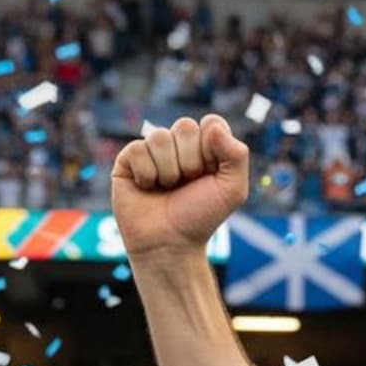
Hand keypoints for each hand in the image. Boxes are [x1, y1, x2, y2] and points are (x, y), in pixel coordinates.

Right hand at [111, 114, 249, 259]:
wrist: (170, 243)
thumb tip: (212, 125)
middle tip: (187, 184)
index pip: (211, 123)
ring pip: (160, 137)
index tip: (209, 174)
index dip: (212, 149)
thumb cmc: (201, 217)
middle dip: (191, 161)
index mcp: (205, 148)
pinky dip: (147, 174)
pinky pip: (138, 149)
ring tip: (167, 189)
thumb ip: (237, 155)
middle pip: (185, 126)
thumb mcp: (232, 190)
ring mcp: (153, 150)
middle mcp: (178, 145)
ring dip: (169, 171)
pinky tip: (148, 188)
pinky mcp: (128, 159)